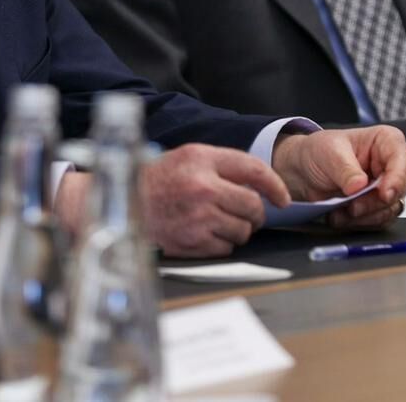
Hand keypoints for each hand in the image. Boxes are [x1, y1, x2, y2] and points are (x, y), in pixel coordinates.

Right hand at [57, 144, 288, 258]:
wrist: (122, 204)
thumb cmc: (158, 180)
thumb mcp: (188, 157)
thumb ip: (222, 165)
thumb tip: (260, 184)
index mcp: (202, 159)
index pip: (253, 170)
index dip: (275, 185)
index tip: (283, 198)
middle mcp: (202, 187)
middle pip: (253, 205)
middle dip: (255, 212)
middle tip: (247, 213)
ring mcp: (198, 216)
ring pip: (243, 229)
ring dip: (239, 229)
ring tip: (219, 221)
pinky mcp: (193, 241)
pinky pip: (227, 247)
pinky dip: (222, 243)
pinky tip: (206, 233)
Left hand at [271, 127, 405, 228]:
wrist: (301, 172)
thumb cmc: (318, 152)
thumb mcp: (329, 153)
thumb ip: (346, 169)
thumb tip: (360, 185)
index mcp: (385, 141)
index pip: (402, 160)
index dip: (397, 178)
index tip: (384, 194)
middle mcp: (390, 165)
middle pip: (399, 189)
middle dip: (375, 202)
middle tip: (354, 207)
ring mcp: (384, 188)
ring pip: (390, 209)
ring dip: (365, 216)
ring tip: (341, 211)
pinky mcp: (376, 207)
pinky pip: (378, 221)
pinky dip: (359, 223)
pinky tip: (340, 216)